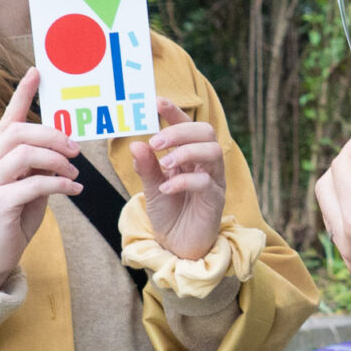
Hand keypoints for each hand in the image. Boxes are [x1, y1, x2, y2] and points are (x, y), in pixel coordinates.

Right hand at [0, 72, 81, 288]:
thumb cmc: (12, 220)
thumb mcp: (29, 188)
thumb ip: (39, 167)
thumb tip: (61, 150)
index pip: (7, 120)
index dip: (22, 95)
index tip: (37, 73)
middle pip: (19, 133)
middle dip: (53, 136)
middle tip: (76, 150)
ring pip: (25, 153)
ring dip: (57, 160)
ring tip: (74, 175)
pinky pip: (34, 183)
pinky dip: (60, 185)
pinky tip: (74, 191)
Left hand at [130, 102, 228, 260]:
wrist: (177, 247)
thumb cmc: (168, 215)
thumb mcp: (151, 188)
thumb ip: (146, 167)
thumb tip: (136, 144)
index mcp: (189, 156)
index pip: (188, 126)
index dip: (175, 112)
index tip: (156, 102)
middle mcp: (205, 164)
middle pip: (206, 132)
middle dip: (180, 131)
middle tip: (155, 141)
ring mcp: (213, 181)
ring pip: (212, 152)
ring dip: (185, 152)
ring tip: (164, 164)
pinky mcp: (215, 200)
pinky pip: (205, 182)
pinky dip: (183, 182)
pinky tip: (166, 188)